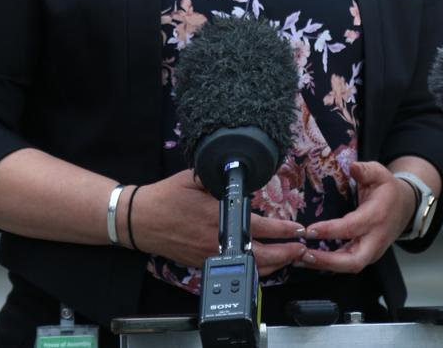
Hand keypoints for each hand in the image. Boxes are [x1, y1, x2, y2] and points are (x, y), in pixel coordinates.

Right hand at [130, 169, 309, 275]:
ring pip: (249, 267)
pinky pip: (235, 269)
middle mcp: (215, 241)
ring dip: (273, 264)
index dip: (281, 230)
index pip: (257, 227)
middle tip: (301, 249)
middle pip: (260, 255)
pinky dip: (254, 268)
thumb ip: (218, 178)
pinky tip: (264, 264)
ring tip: (289, 258)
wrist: (141, 220)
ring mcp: (209, 255)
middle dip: (285, 254)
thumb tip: (238, 173)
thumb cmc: (166, 197)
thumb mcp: (193, 178)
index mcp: (216, 217)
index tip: (297, 228)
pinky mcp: (203, 263)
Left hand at [297, 161, 416, 272]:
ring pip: (349, 266)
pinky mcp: (367, 256)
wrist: (405, 207)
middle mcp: (375, 239)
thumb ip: (366, 170)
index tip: (309, 230)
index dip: (330, 230)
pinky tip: (309, 260)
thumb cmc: (388, 190)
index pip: (351, 228)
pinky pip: (347, 263)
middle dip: (327, 261)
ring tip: (300, 259)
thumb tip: (353, 167)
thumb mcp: (380, 174)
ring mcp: (372, 251)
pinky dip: (329, 265)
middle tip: (304, 254)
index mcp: (376, 217)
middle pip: (353, 261)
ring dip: (324, 265)